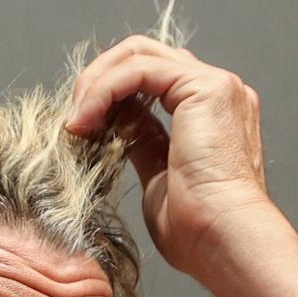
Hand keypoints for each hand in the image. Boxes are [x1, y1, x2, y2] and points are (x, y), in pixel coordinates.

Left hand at [65, 36, 274, 279]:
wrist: (225, 242)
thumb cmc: (197, 231)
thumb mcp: (157, 176)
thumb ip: (141, 141)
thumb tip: (112, 123)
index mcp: (212, 112)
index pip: (151, 78)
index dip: (108, 96)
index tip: (80, 129)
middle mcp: (218, 90)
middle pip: (142, 55)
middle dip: (97, 81)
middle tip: (72, 120)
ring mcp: (216, 84)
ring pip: (137, 55)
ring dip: (95, 84)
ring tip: (75, 123)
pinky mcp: (205, 87)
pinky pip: (138, 70)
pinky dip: (104, 90)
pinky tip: (87, 120)